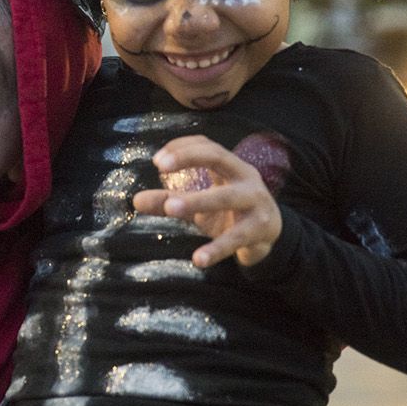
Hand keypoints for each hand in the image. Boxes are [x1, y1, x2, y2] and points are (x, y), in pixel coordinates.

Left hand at [131, 134, 281, 267]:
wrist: (271, 237)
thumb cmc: (230, 213)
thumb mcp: (199, 206)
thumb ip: (169, 201)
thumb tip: (135, 201)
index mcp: (231, 167)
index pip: (208, 146)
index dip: (183, 148)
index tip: (158, 160)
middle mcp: (246, 178)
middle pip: (218, 158)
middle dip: (190, 158)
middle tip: (161, 167)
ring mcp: (256, 202)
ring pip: (227, 197)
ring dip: (198, 200)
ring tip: (171, 208)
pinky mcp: (260, 229)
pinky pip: (237, 238)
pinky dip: (217, 249)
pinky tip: (198, 259)